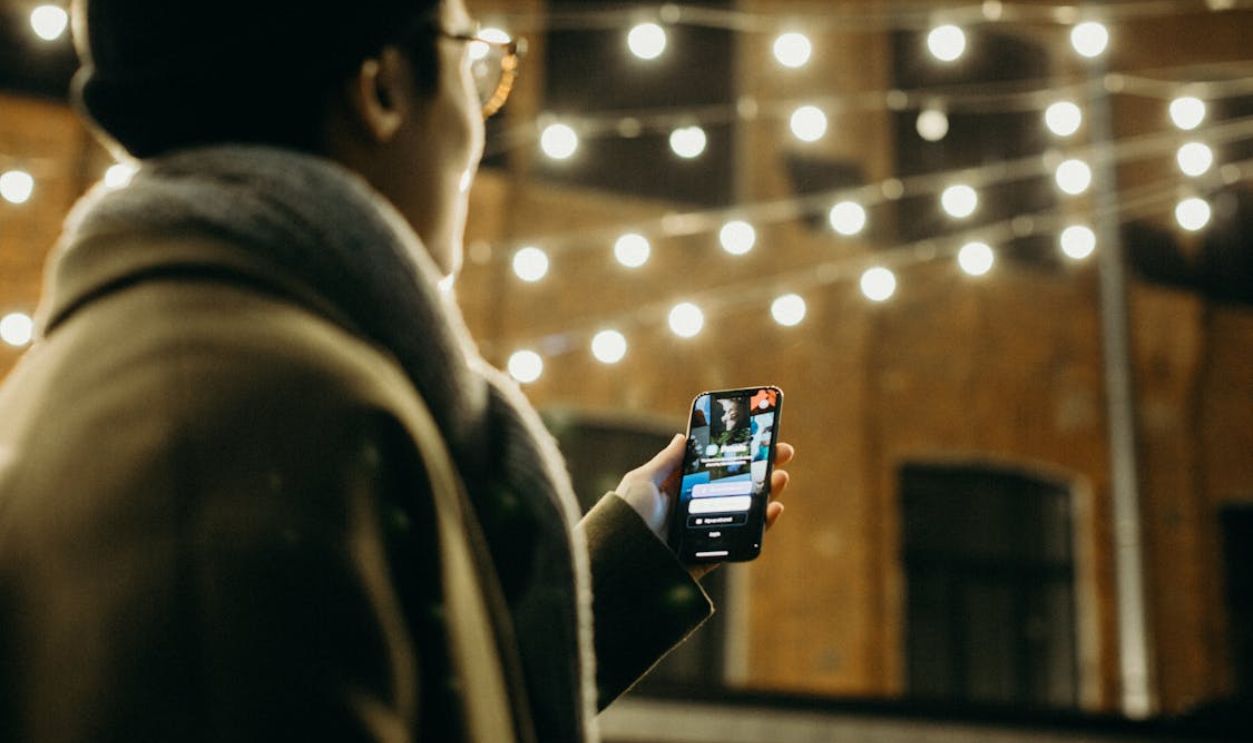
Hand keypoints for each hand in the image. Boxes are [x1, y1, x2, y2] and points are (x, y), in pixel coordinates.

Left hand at [615, 434, 794, 578]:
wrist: (619, 565)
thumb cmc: (623, 519)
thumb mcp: (641, 482)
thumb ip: (666, 462)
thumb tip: (683, 437)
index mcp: (677, 490)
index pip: (714, 468)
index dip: (737, 454)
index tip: (759, 438)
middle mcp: (693, 511)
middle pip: (735, 487)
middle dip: (760, 469)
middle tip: (782, 453)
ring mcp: (704, 532)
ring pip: (743, 511)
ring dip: (766, 492)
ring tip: (780, 477)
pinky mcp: (710, 555)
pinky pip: (741, 540)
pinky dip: (761, 525)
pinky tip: (772, 508)